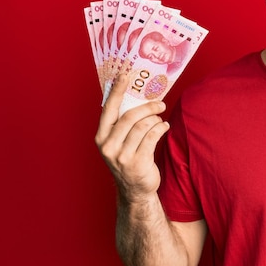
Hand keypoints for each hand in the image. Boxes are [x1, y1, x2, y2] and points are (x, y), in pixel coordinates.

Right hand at [95, 75, 169, 201]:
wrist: (135, 190)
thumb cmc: (129, 159)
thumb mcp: (119, 142)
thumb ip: (122, 122)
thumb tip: (136, 95)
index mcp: (101, 137)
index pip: (108, 109)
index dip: (116, 91)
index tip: (124, 75)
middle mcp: (108, 146)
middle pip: (130, 116)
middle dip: (148, 107)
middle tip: (160, 103)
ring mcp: (122, 156)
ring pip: (143, 126)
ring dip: (156, 119)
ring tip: (161, 119)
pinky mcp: (137, 163)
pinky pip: (152, 137)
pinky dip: (161, 128)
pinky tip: (164, 127)